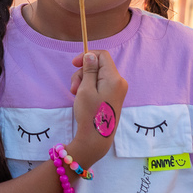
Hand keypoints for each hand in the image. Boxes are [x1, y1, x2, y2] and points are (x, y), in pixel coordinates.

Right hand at [67, 50, 128, 167]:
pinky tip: (82, 97)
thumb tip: (91, 55)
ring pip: (98, 75)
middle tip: (73, 87)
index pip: (103, 55)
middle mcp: (119, 82)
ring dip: (84, 81)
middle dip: (83, 72)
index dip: (87, 56)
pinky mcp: (114, 97)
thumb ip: (89, 69)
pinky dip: (90, 87)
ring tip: (75, 94)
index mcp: (114, 78)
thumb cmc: (89, 113)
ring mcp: (118, 90)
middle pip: (99, 66)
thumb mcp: (85, 88)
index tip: (74, 64)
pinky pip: (101, 84)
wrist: (95, 138)